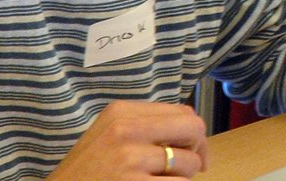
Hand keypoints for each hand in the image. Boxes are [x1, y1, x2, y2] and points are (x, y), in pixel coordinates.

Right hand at [47, 101, 207, 179]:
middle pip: (193, 128)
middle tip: (193, 167)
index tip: (191, 150)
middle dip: (198, 150)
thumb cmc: (86, 172)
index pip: (182, 112)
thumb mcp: (108, 136)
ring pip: (188, 163)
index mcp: (121, 112)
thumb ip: (145, 126)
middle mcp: (125, 130)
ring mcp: (129, 159)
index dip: (194, 134)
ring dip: (183, 177)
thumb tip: (192, 131)